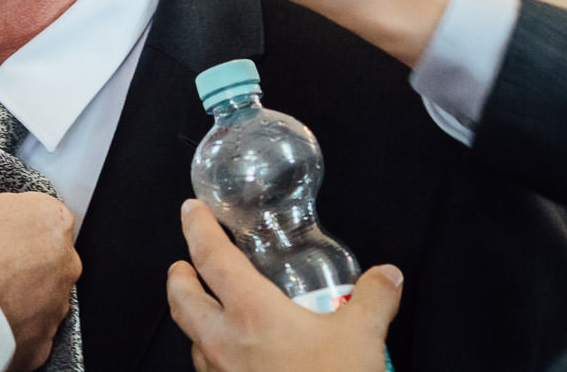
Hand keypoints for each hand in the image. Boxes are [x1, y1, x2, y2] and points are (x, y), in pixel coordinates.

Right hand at [0, 174, 80, 371]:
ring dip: (13, 286)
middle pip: (40, 250)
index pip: (35, 209)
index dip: (5, 213)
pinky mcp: (40, 342)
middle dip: (14, 251)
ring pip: (35, 289)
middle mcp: (65, 265)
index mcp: (52, 221)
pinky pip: (25, 323)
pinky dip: (7, 318)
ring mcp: (55, 306)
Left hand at [168, 200, 400, 371]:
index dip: (197, 229)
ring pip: (192, 338)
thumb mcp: (363, 339)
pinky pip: (210, 371)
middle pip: (181, 299)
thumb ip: (375, 299)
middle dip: (178, 277)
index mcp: (251, 312)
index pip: (210, 257)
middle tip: (183, 264)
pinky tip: (235, 358)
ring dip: (195, 320)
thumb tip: (388, 276)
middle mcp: (224, 342)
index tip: (191, 211)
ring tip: (210, 311)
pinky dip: (213, 356)